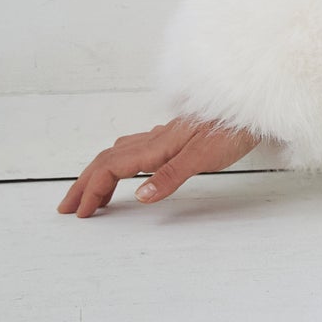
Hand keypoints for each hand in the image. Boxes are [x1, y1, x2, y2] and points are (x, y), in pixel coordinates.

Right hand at [56, 115, 263, 216]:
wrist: (253, 109)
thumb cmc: (232, 132)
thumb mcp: (203, 157)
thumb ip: (171, 176)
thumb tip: (139, 196)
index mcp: (156, 146)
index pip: (111, 168)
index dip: (92, 190)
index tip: (81, 213)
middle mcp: (155, 139)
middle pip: (107, 159)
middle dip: (84, 183)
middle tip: (68, 207)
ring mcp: (164, 136)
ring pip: (119, 152)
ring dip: (99, 172)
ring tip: (90, 191)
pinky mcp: (175, 136)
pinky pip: (136, 147)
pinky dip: (119, 160)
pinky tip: (128, 165)